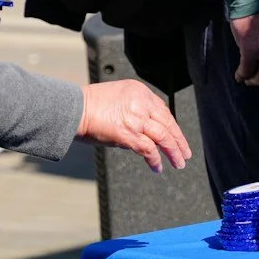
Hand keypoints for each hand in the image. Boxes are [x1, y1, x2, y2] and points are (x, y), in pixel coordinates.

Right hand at [77, 79, 191, 170]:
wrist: (73, 109)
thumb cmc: (88, 105)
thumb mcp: (117, 97)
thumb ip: (133, 109)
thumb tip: (143, 130)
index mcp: (139, 91)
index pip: (162, 109)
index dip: (171, 125)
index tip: (175, 135)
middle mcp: (141, 103)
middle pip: (168, 122)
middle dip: (179, 140)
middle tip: (185, 152)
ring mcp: (136, 118)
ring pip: (164, 136)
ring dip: (173, 151)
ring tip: (179, 162)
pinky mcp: (129, 134)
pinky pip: (149, 149)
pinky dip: (155, 160)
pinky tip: (158, 167)